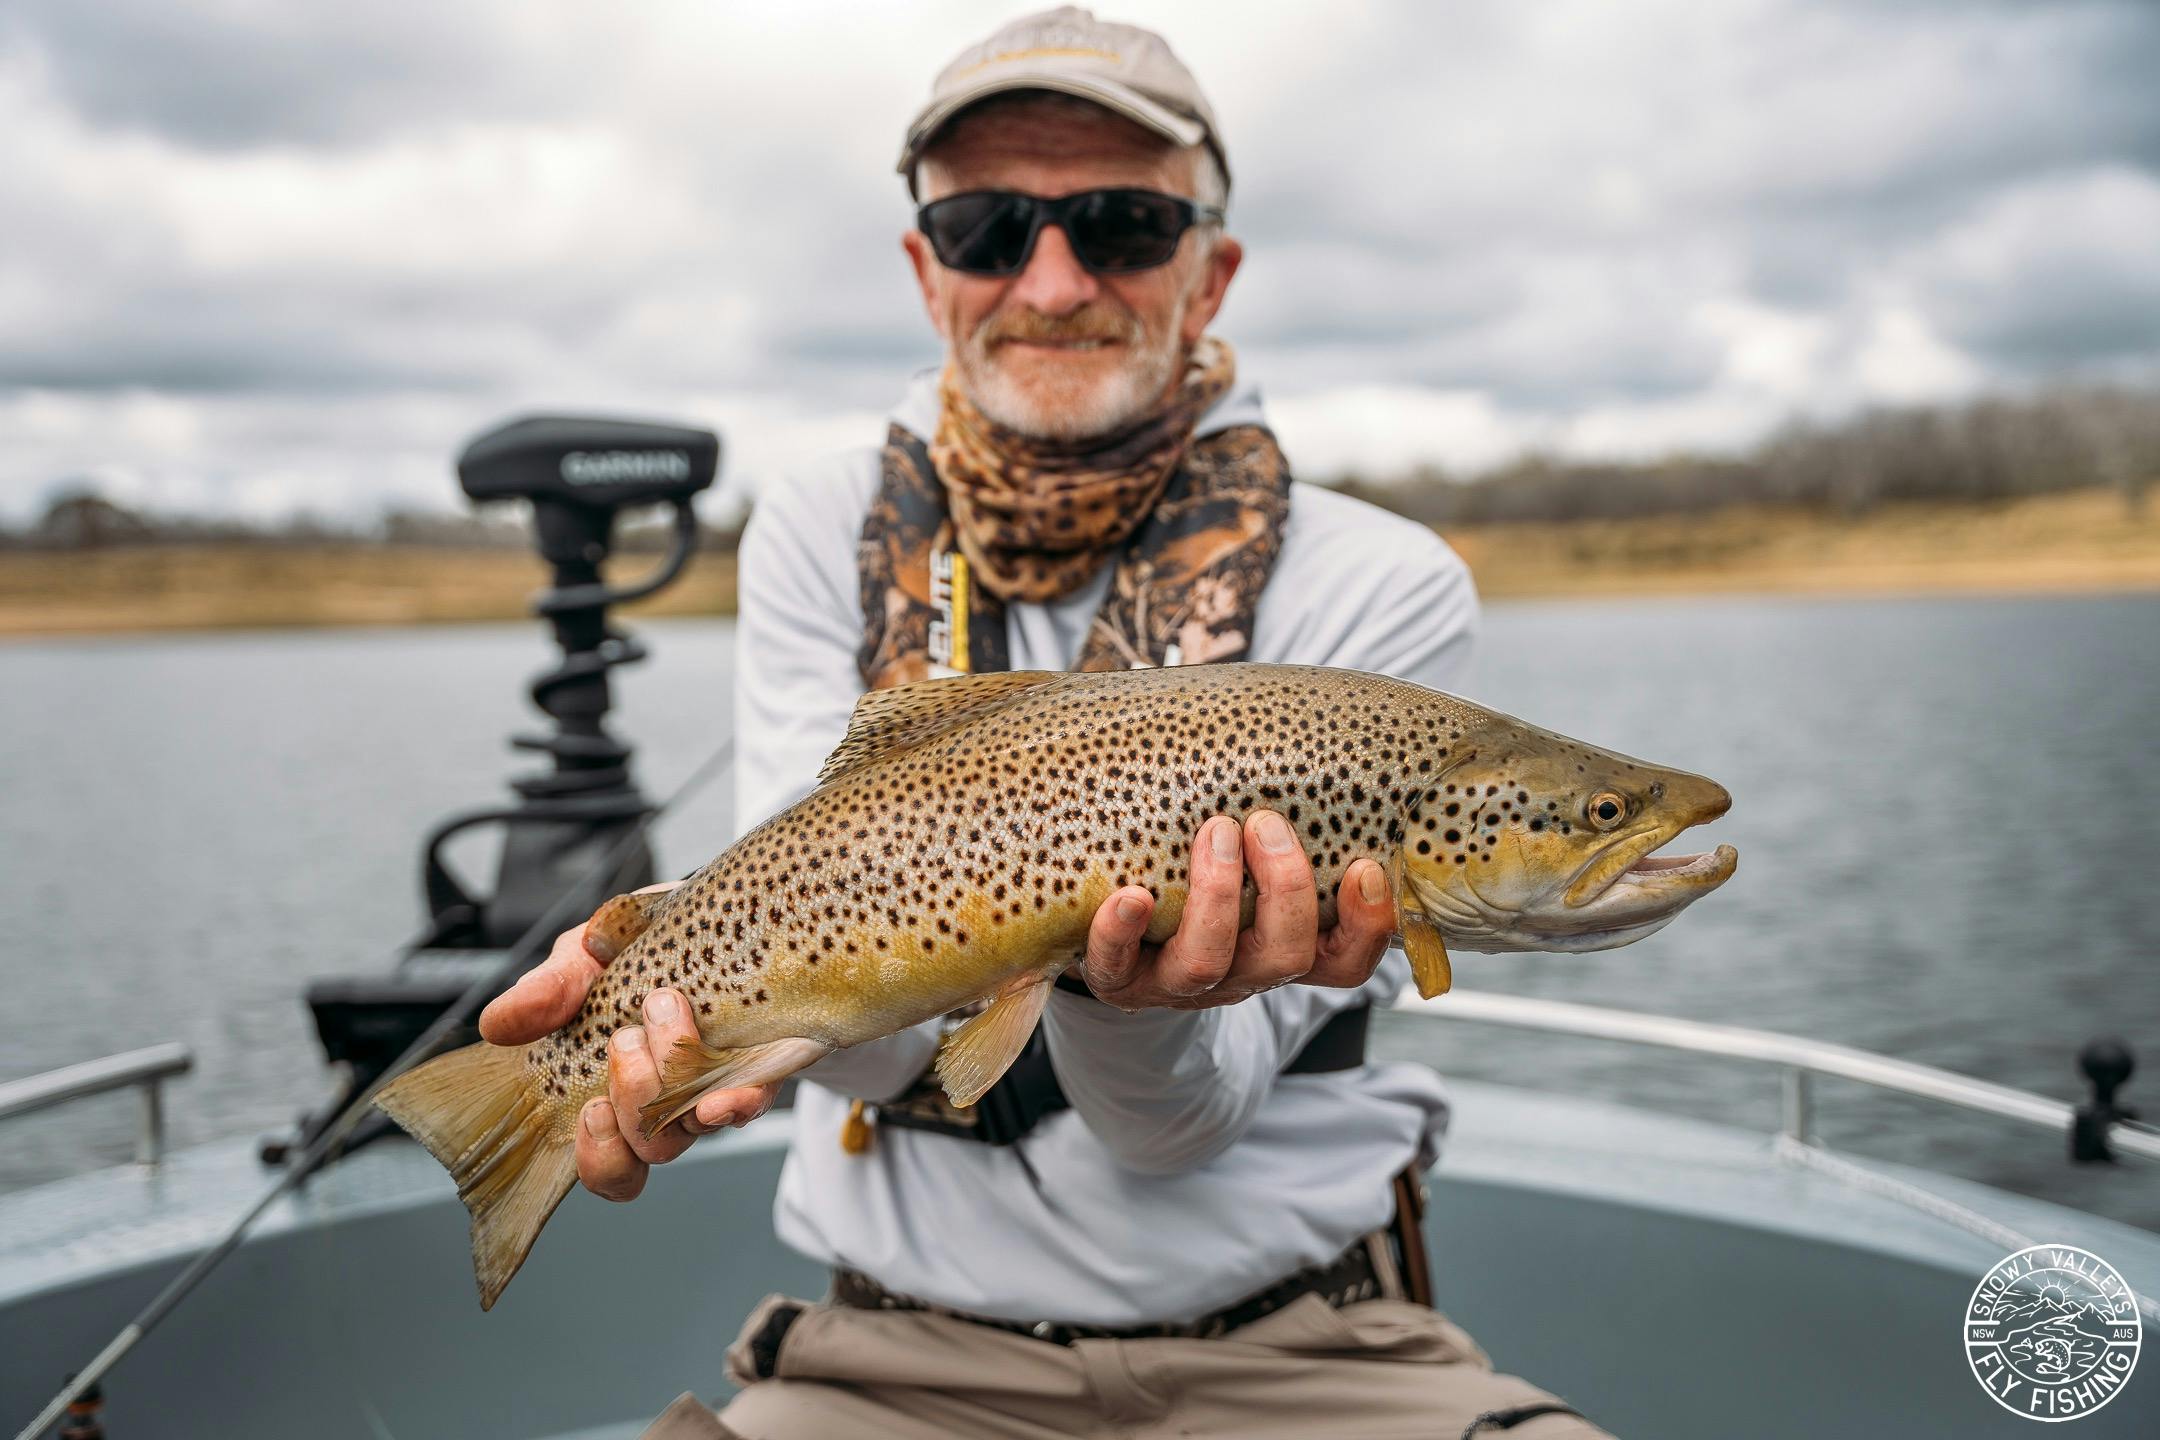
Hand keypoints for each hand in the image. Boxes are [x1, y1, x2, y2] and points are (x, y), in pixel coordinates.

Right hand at [476, 882, 777, 1201]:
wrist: (714, 911)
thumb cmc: (643, 943)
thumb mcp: (585, 957)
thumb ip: (548, 989)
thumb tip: (497, 1024)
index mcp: (611, 1086)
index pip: (602, 1160)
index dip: (597, 1155)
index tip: (591, 1110)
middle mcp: (663, 1100)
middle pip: (646, 1149)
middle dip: (633, 1096)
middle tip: (627, 1035)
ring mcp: (709, 1085)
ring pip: (692, 1128)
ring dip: (672, 1081)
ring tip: (666, 1016)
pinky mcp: (759, 1066)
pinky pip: (749, 1101)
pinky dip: (735, 1100)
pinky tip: (727, 1089)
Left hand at [1076, 811, 1395, 1010]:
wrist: (1115, 931)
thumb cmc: (1195, 873)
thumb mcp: (1246, 853)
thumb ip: (1274, 806)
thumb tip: (1303, 719)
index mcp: (1279, 947)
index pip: (1345, 961)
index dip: (1365, 925)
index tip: (1364, 866)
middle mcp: (1237, 972)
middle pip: (1285, 958)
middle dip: (1286, 888)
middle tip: (1265, 823)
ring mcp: (1175, 981)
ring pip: (1208, 964)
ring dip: (1217, 898)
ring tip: (1214, 832)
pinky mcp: (1117, 978)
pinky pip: (1116, 968)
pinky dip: (1121, 934)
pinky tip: (1129, 897)